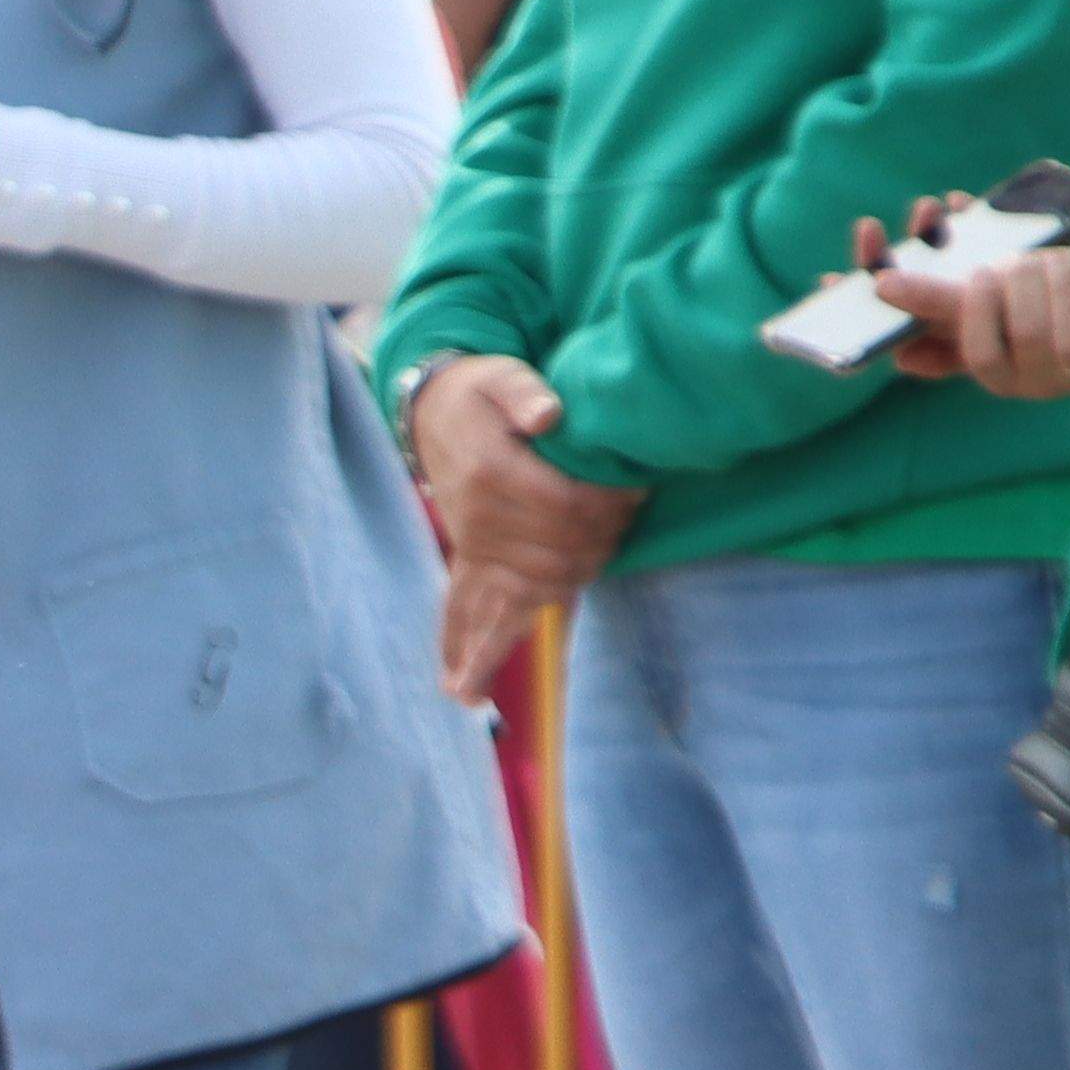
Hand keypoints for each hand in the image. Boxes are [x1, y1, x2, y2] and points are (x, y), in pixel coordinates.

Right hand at [407, 352, 635, 699]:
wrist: (433, 415)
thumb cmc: (478, 395)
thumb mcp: (499, 376)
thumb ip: (523, 391)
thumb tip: (550, 414)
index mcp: (492, 475)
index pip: (567, 506)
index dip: (611, 501)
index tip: (636, 485)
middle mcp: (480, 522)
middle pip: (561, 551)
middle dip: (606, 535)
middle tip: (630, 509)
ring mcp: (474, 549)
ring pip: (537, 586)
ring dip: (578, 573)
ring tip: (604, 548)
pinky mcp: (472, 563)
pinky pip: (464, 615)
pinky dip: (470, 654)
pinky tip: (466, 694)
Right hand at [873, 209, 1069, 401]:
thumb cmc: (1054, 288)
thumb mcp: (993, 284)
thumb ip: (940, 290)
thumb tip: (883, 285)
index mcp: (976, 357)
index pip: (927, 361)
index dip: (920, 330)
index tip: (915, 286)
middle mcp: (1013, 379)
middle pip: (986, 354)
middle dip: (997, 296)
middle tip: (1007, 263)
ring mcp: (1058, 382)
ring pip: (1039, 343)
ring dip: (1045, 290)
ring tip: (1051, 263)